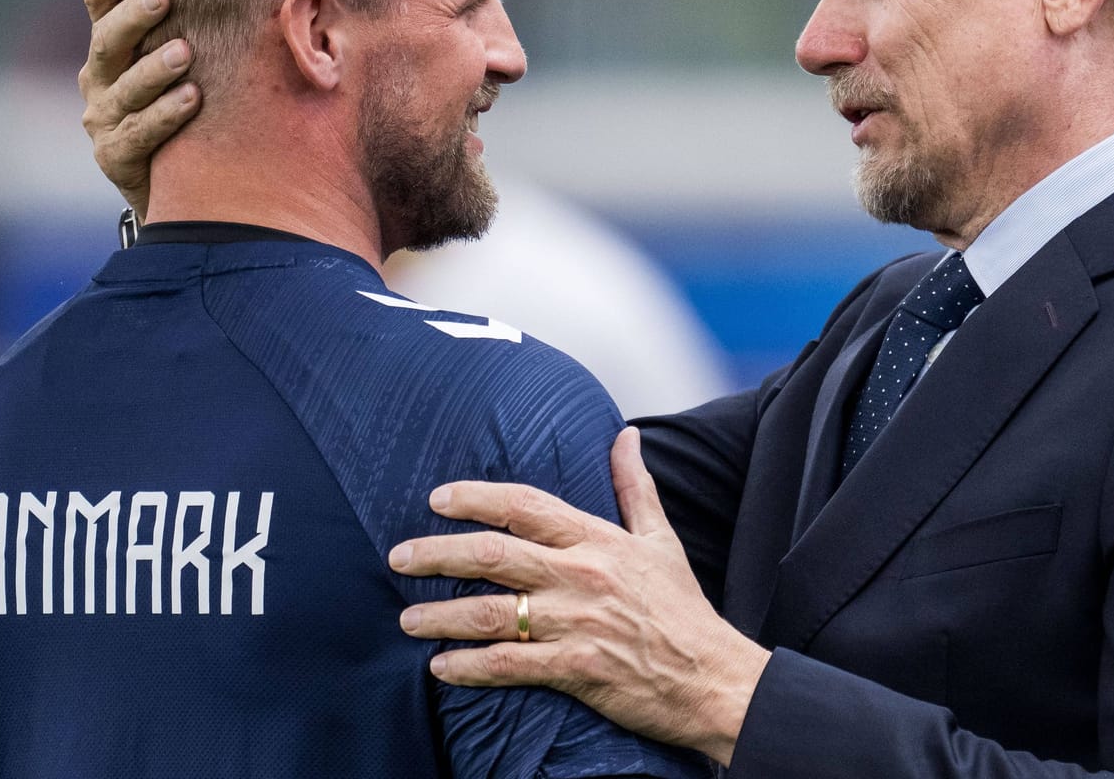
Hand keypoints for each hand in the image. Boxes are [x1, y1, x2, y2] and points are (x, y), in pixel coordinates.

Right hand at [78, 0, 199, 220]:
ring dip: (154, 68)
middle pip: (107, 41)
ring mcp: (104, 118)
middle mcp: (99, 78)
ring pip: (124, 88)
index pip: (99, 3)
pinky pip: (139, 133)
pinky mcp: (115, 156)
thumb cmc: (193, 105)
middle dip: (133, 16)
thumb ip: (197, 22)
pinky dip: (165, 115)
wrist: (183, 186)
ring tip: (184, 51)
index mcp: (112, 46)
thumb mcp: (188, 61)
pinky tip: (192, 98)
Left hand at [390, 428, 769, 765]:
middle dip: (436, 553)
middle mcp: (580, 575)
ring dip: (439, 616)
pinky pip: (508, 664)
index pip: (524, 504)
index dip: (476, 497)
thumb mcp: (661, 540)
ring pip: (489, 612)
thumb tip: (626, 434)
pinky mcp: (574, 670)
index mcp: (597, 540)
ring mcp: (575, 623)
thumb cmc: (684, 610)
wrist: (714, 679)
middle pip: (492, 553)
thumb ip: (635, 486)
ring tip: (408, 620)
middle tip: (398, 557)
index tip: (437, 498)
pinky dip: (469, 667)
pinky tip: (441, 668)